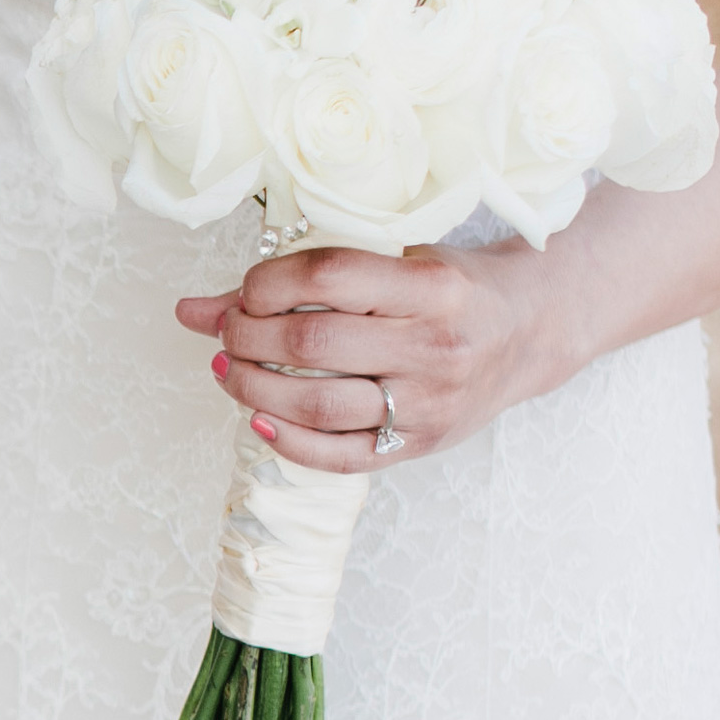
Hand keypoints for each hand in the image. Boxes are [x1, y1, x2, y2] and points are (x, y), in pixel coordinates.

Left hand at [176, 242, 576, 473]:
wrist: (528, 332)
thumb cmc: (449, 290)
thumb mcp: (392, 263)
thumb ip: (300, 280)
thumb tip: (190, 309)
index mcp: (431, 286)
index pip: (328, 276)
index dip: (266, 283)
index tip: (247, 291)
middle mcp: (434, 346)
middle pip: (312, 344)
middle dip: (247, 337)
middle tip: (228, 332)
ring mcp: (429, 403)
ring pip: (317, 404)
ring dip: (252, 388)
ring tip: (231, 371)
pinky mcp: (421, 445)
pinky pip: (339, 456)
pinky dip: (288, 441)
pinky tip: (258, 417)